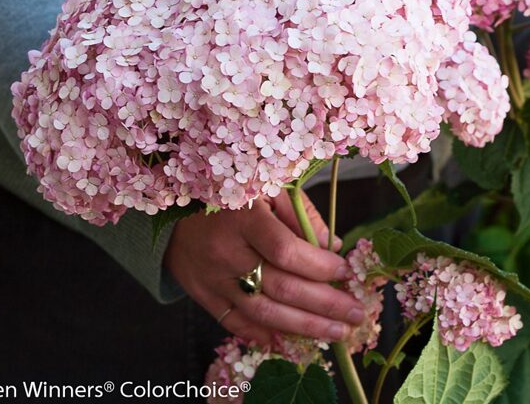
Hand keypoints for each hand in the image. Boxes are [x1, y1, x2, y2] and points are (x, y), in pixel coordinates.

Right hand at [164, 188, 362, 345]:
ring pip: (263, 312)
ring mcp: (212, 279)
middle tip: (356, 313)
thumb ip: (301, 214)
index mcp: (243, 219)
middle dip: (325, 304)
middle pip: (281, 287)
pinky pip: (236, 322)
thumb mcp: (266, 187)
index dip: (320, 266)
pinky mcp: (203, 295)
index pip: (286, 251)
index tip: (346, 272)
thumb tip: (333, 247)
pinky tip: (292, 341)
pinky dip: (265, 334)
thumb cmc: (230, 194)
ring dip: (305, 327)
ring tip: (337, 332)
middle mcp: (226, 253)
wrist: (173, 210)